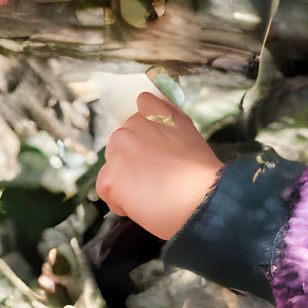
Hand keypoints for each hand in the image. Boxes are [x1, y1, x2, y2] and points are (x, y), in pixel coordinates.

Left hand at [95, 90, 224, 240]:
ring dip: (126, 179)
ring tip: (151, 191)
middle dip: (134, 158)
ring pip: (113, 165)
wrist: (201, 198)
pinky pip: (106, 188)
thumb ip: (169, 117)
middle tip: (157, 176)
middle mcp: (134, 125)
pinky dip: (119, 200)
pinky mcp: (109, 177)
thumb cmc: (201, 174)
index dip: (149, 127)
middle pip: (122, 141)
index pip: (144, 104)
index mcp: (157, 114)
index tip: (157, 144)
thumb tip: (149, 104)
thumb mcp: (189, 133)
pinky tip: (142, 203)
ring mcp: (119, 150)